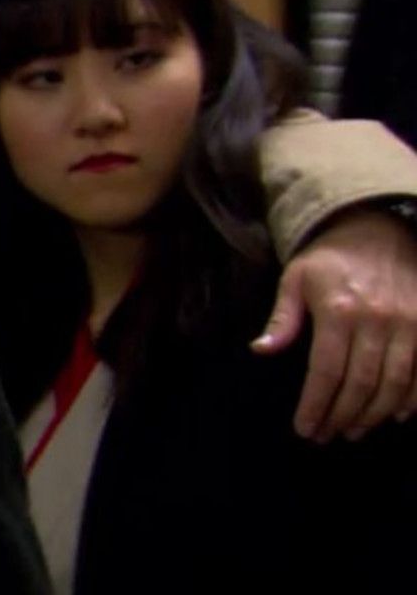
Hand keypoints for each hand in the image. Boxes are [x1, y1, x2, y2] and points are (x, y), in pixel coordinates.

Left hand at [252, 207, 416, 441]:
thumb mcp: (296, 279)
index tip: (305, 429)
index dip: (316, 406)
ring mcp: (409, 324)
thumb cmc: (329, 258)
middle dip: (342, 416)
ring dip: (374, 414)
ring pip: (395, 384)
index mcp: (339, 311)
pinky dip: (412, 400)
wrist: (377, 229)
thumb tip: (261, 350)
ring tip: (355, 430)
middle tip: (328, 435)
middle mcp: (377, 320)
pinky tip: (396, 416)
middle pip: (361, 384)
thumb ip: (282, 318)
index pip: (326, 372)